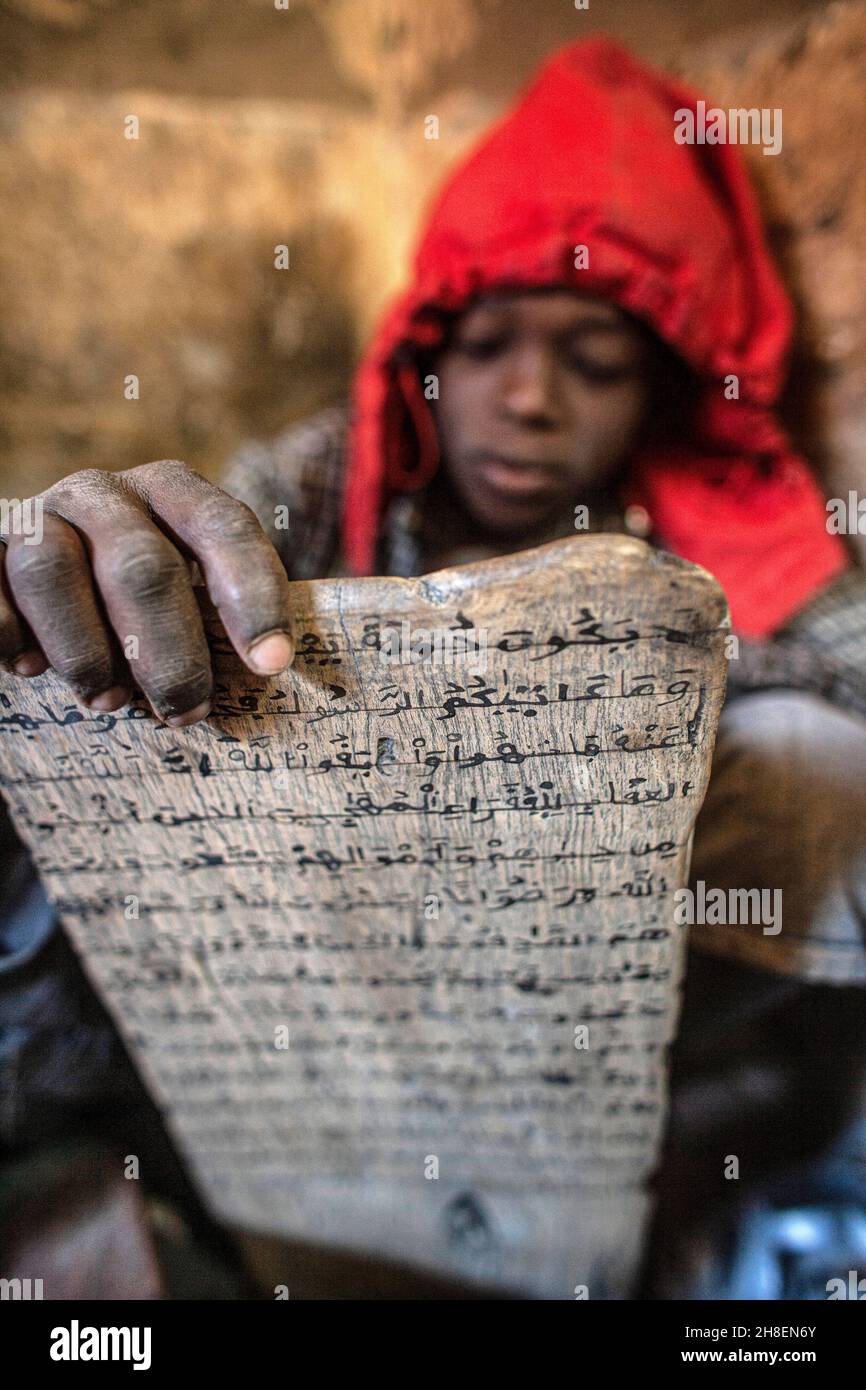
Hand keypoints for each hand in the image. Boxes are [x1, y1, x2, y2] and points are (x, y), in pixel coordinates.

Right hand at [0, 461, 294, 724]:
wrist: (34, 580)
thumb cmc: (133, 604)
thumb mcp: (185, 590)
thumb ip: (219, 615)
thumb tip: (270, 668)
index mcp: (172, 491)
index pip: (225, 528)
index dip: (253, 597)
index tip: (271, 664)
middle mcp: (104, 493)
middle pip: (142, 565)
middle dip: (171, 652)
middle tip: (187, 712)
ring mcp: (37, 516)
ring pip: (54, 571)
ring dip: (87, 652)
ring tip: (110, 700)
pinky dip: (13, 638)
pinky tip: (32, 670)